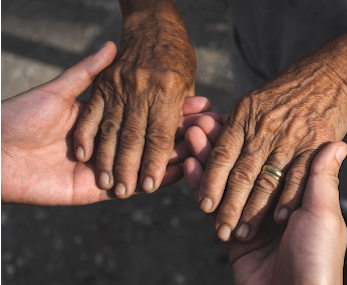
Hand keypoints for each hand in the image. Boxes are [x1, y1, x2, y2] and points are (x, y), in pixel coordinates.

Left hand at [1, 43, 215, 205]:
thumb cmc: (21, 117)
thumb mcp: (60, 91)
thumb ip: (88, 73)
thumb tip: (112, 46)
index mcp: (103, 120)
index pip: (145, 113)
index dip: (171, 107)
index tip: (199, 99)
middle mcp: (110, 144)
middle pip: (153, 138)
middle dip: (183, 131)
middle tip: (212, 124)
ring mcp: (107, 167)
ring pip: (149, 161)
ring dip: (178, 153)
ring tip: (205, 144)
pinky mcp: (99, 190)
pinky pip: (134, 185)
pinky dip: (159, 179)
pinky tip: (183, 169)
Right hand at [73, 0, 195, 197]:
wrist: (153, 23)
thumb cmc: (177, 55)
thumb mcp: (188, 82)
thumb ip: (181, 112)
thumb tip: (183, 143)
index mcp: (168, 91)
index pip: (160, 135)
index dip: (155, 163)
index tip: (149, 186)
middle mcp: (142, 89)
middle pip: (134, 136)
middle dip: (130, 168)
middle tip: (126, 191)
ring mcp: (119, 85)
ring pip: (112, 128)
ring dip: (108, 158)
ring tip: (108, 183)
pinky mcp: (102, 83)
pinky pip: (91, 112)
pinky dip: (87, 134)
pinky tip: (85, 155)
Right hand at [184, 129, 346, 284]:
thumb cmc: (319, 259)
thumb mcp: (324, 215)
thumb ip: (320, 179)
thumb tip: (338, 143)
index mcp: (295, 194)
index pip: (269, 155)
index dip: (252, 134)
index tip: (237, 111)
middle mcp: (271, 202)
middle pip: (242, 164)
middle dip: (223, 142)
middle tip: (204, 119)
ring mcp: (249, 217)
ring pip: (224, 180)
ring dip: (207, 157)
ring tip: (192, 133)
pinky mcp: (230, 235)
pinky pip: (212, 205)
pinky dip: (199, 184)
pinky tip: (188, 163)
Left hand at [196, 50, 346, 240]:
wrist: (334, 72)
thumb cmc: (290, 88)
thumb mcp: (256, 99)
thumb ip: (238, 126)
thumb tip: (216, 150)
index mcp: (245, 115)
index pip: (222, 154)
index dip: (211, 181)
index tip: (204, 206)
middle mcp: (264, 127)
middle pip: (242, 173)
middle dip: (230, 205)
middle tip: (220, 229)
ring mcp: (291, 137)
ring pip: (267, 180)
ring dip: (255, 209)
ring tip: (243, 232)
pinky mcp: (316, 144)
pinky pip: (300, 176)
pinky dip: (290, 197)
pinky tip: (280, 218)